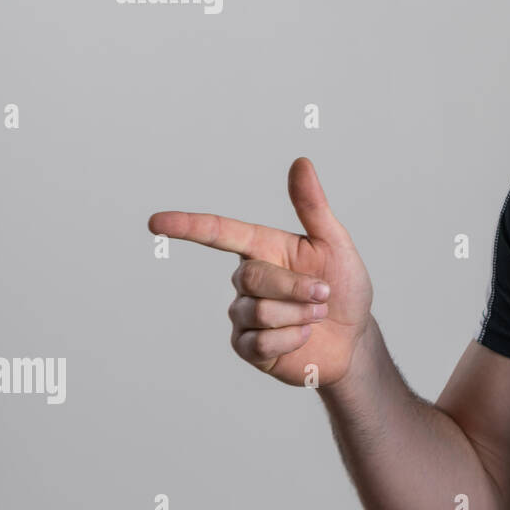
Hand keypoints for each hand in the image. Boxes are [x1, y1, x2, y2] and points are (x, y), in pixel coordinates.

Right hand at [147, 157, 375, 386]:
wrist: (354, 339)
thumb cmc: (344, 287)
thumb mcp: (334, 243)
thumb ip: (312, 206)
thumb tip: (301, 162)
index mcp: (263, 248)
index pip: (219, 233)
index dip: (187, 227)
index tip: (155, 222)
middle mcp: (247, 279)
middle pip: (252, 277)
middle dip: (294, 287)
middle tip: (324, 294)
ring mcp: (244, 315)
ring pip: (258, 312)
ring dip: (299, 314)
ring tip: (317, 315)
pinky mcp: (247, 347)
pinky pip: (260, 343)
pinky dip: (293, 339)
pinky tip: (304, 337)